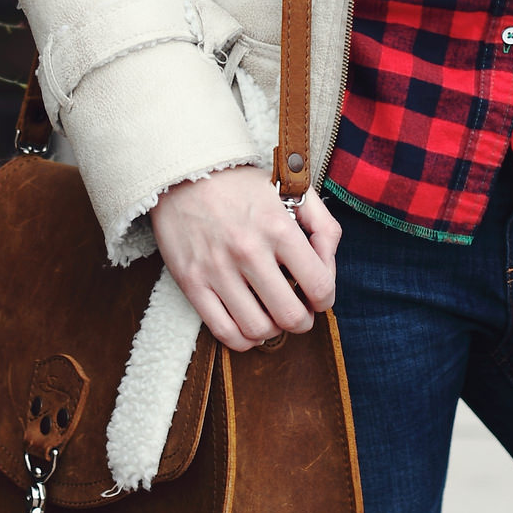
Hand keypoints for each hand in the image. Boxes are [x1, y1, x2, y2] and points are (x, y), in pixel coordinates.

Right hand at [149, 166, 340, 353]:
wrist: (183, 173)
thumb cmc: (242, 185)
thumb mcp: (292, 190)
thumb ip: (324, 226)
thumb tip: (329, 266)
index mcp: (278, 227)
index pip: (319, 286)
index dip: (326, 299)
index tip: (318, 296)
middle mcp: (248, 251)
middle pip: (290, 316)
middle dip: (303, 321)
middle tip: (298, 310)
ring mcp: (217, 269)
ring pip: (258, 330)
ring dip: (272, 330)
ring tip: (271, 315)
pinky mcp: (192, 282)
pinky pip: (223, 332)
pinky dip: (243, 339)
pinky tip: (248, 323)